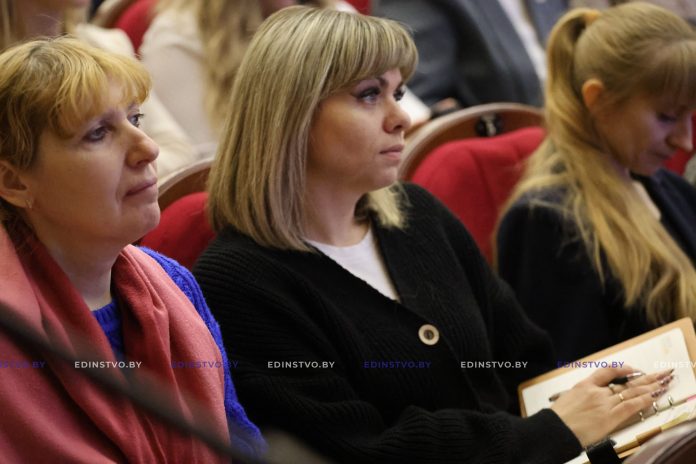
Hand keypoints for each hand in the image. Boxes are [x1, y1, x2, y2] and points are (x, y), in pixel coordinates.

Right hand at [550, 366, 672, 446]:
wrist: (555, 429)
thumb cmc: (558, 418)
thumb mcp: (566, 399)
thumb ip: (581, 396)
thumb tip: (589, 398)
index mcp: (584, 385)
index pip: (607, 371)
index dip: (623, 369)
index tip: (633, 370)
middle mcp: (596, 391)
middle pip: (625, 382)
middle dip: (644, 377)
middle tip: (659, 373)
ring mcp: (604, 403)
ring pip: (631, 392)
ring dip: (649, 387)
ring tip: (662, 383)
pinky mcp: (610, 416)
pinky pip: (631, 406)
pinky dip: (644, 400)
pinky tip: (653, 396)